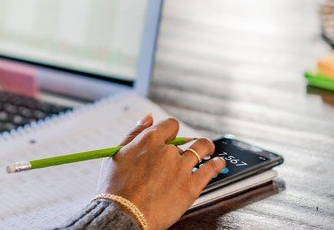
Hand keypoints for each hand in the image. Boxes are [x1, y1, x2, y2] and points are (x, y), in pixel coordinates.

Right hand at [95, 116, 224, 229]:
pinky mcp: (191, 185)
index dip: (171, 131)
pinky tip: (218, 163)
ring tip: (208, 150)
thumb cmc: (116, 188)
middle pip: (184, 140)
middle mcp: (167, 150)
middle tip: (184, 153)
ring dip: (206, 147)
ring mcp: (181, 167)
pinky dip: (216, 164)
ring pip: (202, 148)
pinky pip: (211, 169)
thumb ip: (134, 134)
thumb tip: (147, 117)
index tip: (172, 138)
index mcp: (149, 140)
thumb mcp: (118, 154)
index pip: (170, 125)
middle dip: (183, 146)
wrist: (124, 215)